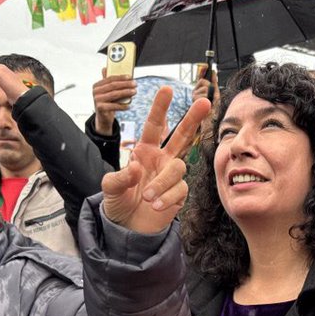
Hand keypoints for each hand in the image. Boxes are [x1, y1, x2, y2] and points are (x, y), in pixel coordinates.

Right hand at [93, 68, 137, 135]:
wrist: (103, 117)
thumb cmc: (107, 103)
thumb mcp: (108, 92)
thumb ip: (110, 82)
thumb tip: (110, 69)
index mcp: (97, 85)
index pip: (110, 79)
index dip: (121, 77)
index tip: (130, 77)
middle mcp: (95, 92)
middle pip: (113, 86)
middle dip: (125, 84)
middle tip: (135, 84)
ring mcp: (97, 100)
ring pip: (114, 94)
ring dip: (126, 93)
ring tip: (134, 92)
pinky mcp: (100, 108)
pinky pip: (114, 106)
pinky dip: (122, 106)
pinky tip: (129, 105)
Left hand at [100, 87, 211, 232]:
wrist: (128, 226)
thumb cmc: (118, 202)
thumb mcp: (110, 188)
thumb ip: (119, 177)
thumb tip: (136, 168)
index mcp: (144, 151)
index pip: (155, 127)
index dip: (160, 108)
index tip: (167, 89)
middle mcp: (161, 160)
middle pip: (182, 136)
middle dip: (192, 119)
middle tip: (204, 102)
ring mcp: (171, 177)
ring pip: (178, 168)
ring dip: (162, 182)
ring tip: (147, 197)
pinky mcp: (178, 194)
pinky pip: (179, 190)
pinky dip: (167, 197)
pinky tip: (156, 206)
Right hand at [193, 67, 219, 108]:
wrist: (211, 117)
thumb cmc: (213, 107)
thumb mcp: (215, 92)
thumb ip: (214, 82)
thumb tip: (214, 72)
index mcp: (200, 89)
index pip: (200, 77)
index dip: (202, 71)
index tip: (206, 65)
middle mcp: (195, 91)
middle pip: (203, 81)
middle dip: (210, 85)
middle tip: (213, 94)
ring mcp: (194, 95)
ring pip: (205, 88)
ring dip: (210, 94)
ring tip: (210, 102)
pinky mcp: (194, 100)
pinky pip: (204, 94)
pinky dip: (208, 99)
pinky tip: (208, 104)